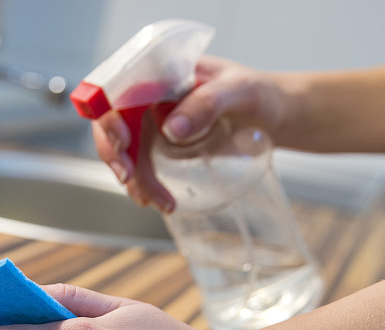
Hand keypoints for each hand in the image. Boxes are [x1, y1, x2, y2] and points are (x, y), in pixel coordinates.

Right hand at [93, 56, 288, 211]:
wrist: (274, 114)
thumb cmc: (260, 92)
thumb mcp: (240, 91)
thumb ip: (207, 103)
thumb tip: (171, 129)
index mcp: (162, 72)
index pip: (119, 88)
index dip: (110, 115)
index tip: (123, 141)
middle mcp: (152, 95)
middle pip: (114, 122)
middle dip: (115, 153)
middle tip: (129, 179)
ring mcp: (155, 120)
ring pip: (126, 149)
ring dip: (134, 178)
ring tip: (156, 201)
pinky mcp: (162, 143)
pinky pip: (141, 164)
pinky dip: (144, 184)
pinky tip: (158, 200)